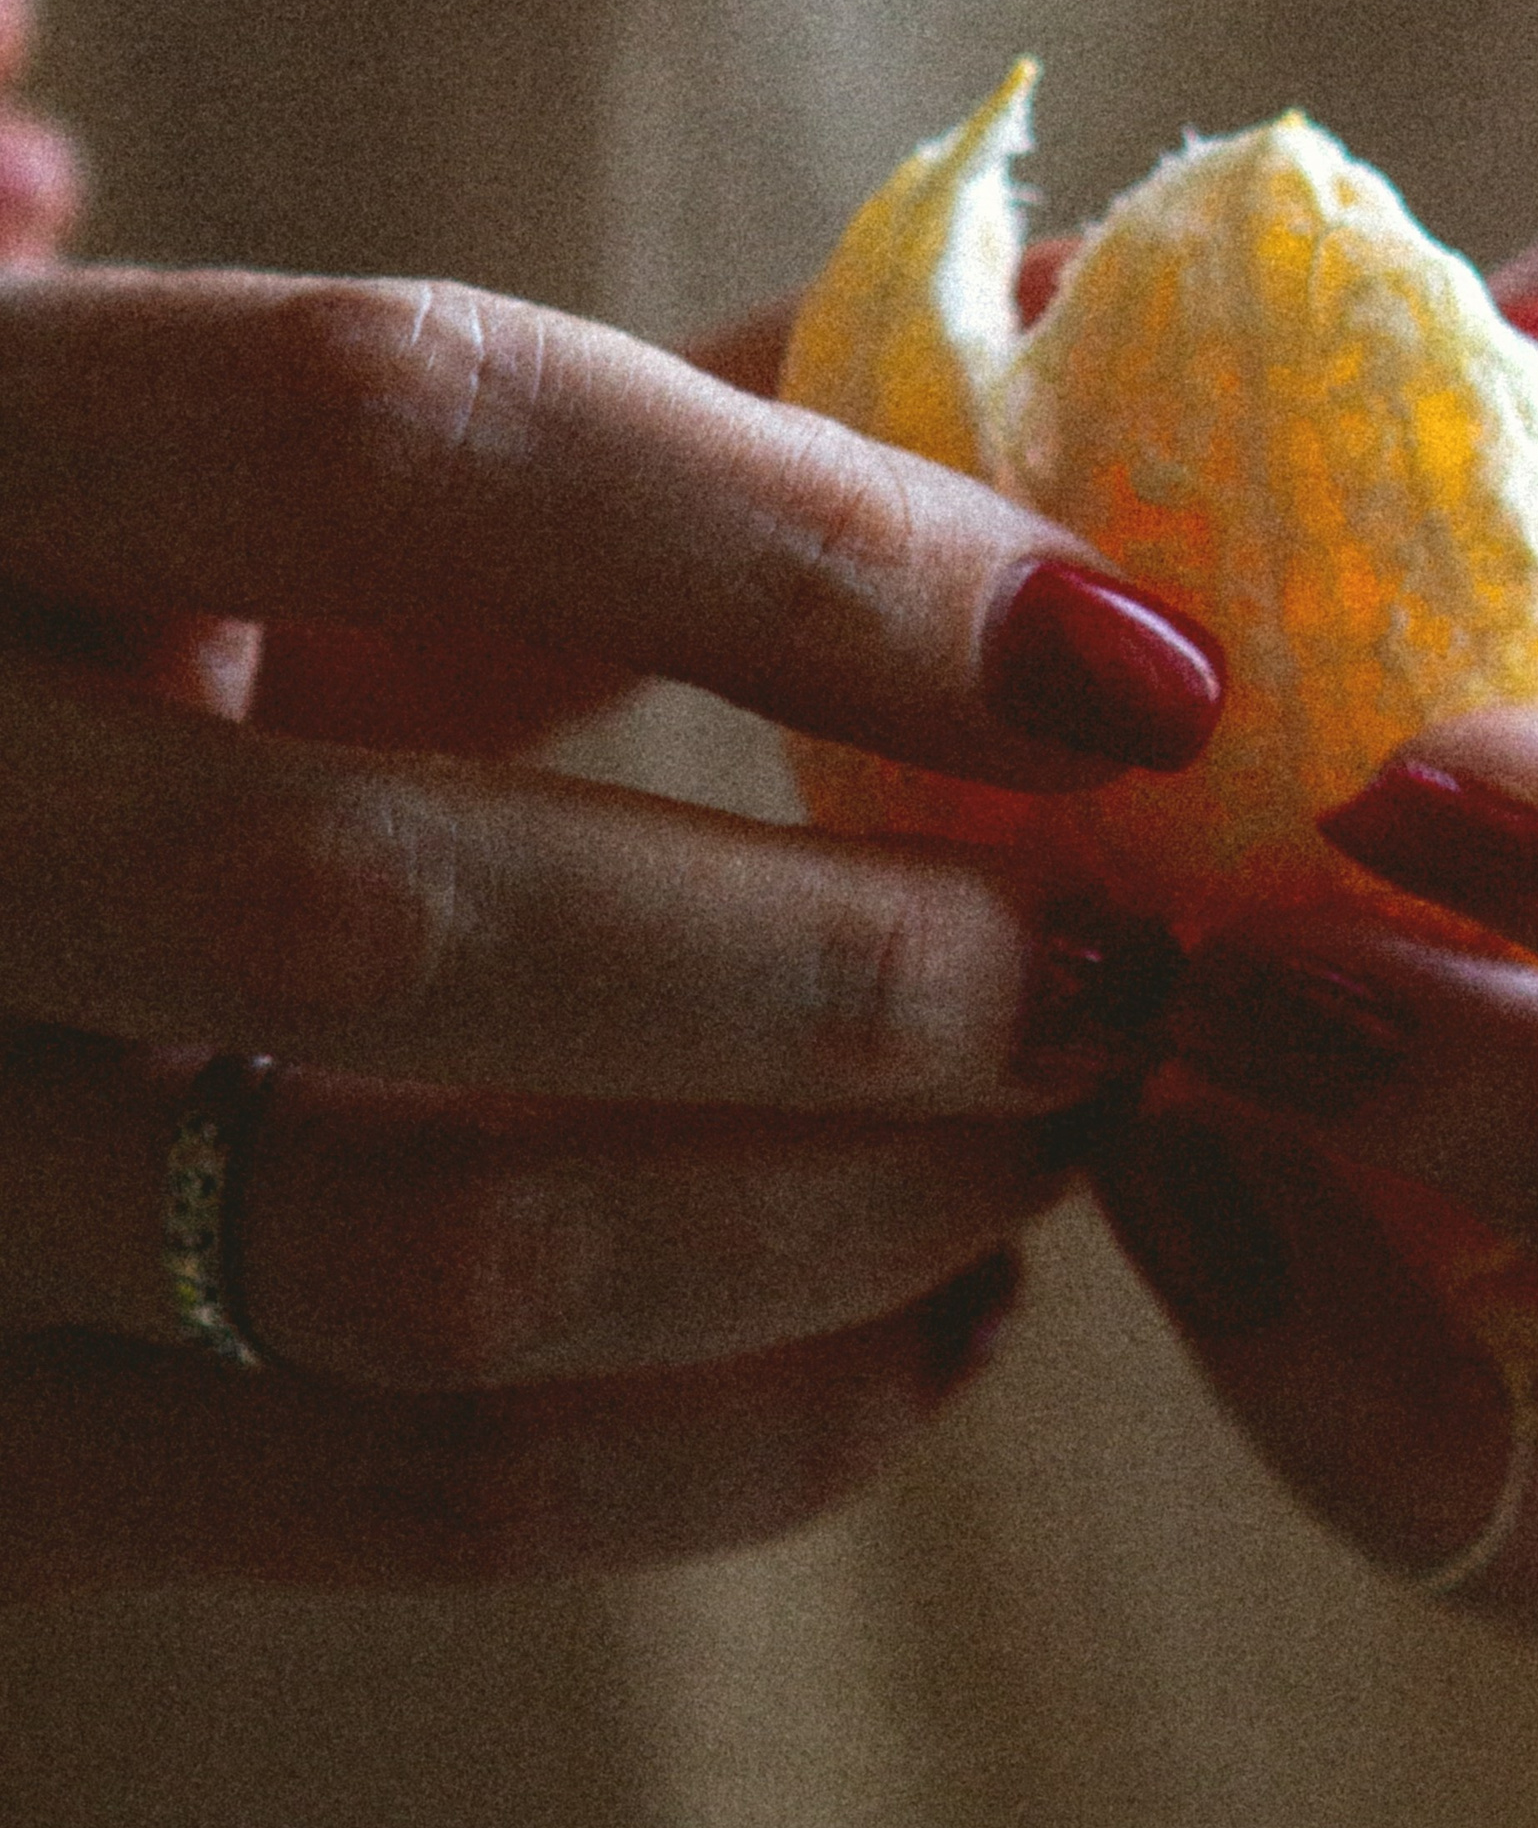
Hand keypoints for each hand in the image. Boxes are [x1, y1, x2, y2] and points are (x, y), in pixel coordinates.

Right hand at [0, 0, 1220, 1593]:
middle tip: (1126, 964)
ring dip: (845, 1214)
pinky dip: (737, 1444)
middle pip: (411, 905)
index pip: (397, 441)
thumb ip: (536, 421)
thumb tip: (1032, 331)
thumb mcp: (162, 468)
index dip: (813, 547)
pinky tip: (926, 1340)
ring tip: (1059, 1144)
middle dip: (866, 961)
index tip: (1136, 661)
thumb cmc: (13, 642)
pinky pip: (402, 1497)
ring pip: (432, 1249)